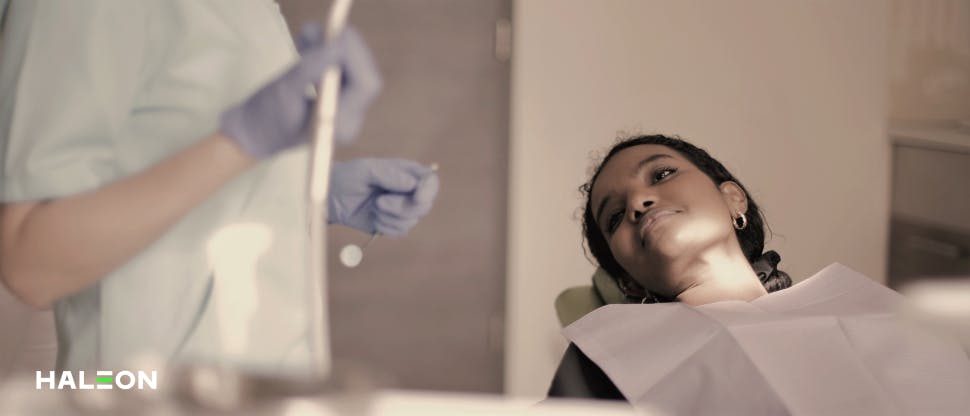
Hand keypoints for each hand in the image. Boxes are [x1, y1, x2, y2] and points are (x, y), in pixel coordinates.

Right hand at [220, 24, 380, 158]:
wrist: (257, 132)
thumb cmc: (267, 117)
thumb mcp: (284, 90)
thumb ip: (311, 67)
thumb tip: (337, 44)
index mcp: (342, 125)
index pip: (366, 85)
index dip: (355, 55)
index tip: (334, 34)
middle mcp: (352, 119)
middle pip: (366, 75)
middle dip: (345, 47)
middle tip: (319, 29)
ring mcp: (349, 109)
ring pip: (356, 69)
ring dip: (335, 47)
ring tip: (307, 36)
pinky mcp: (341, 98)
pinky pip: (344, 69)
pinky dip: (328, 53)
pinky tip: (307, 46)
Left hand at [328, 159, 438, 236]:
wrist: (334, 196)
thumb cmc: (350, 176)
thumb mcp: (367, 170)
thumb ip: (389, 175)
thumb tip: (412, 184)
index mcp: (408, 173)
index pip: (430, 182)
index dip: (428, 191)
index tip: (417, 198)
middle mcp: (410, 191)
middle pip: (424, 206)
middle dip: (401, 208)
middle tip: (379, 202)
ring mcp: (403, 209)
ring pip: (411, 221)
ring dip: (389, 217)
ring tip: (373, 206)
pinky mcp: (394, 224)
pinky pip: (399, 231)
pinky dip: (385, 226)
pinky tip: (373, 217)